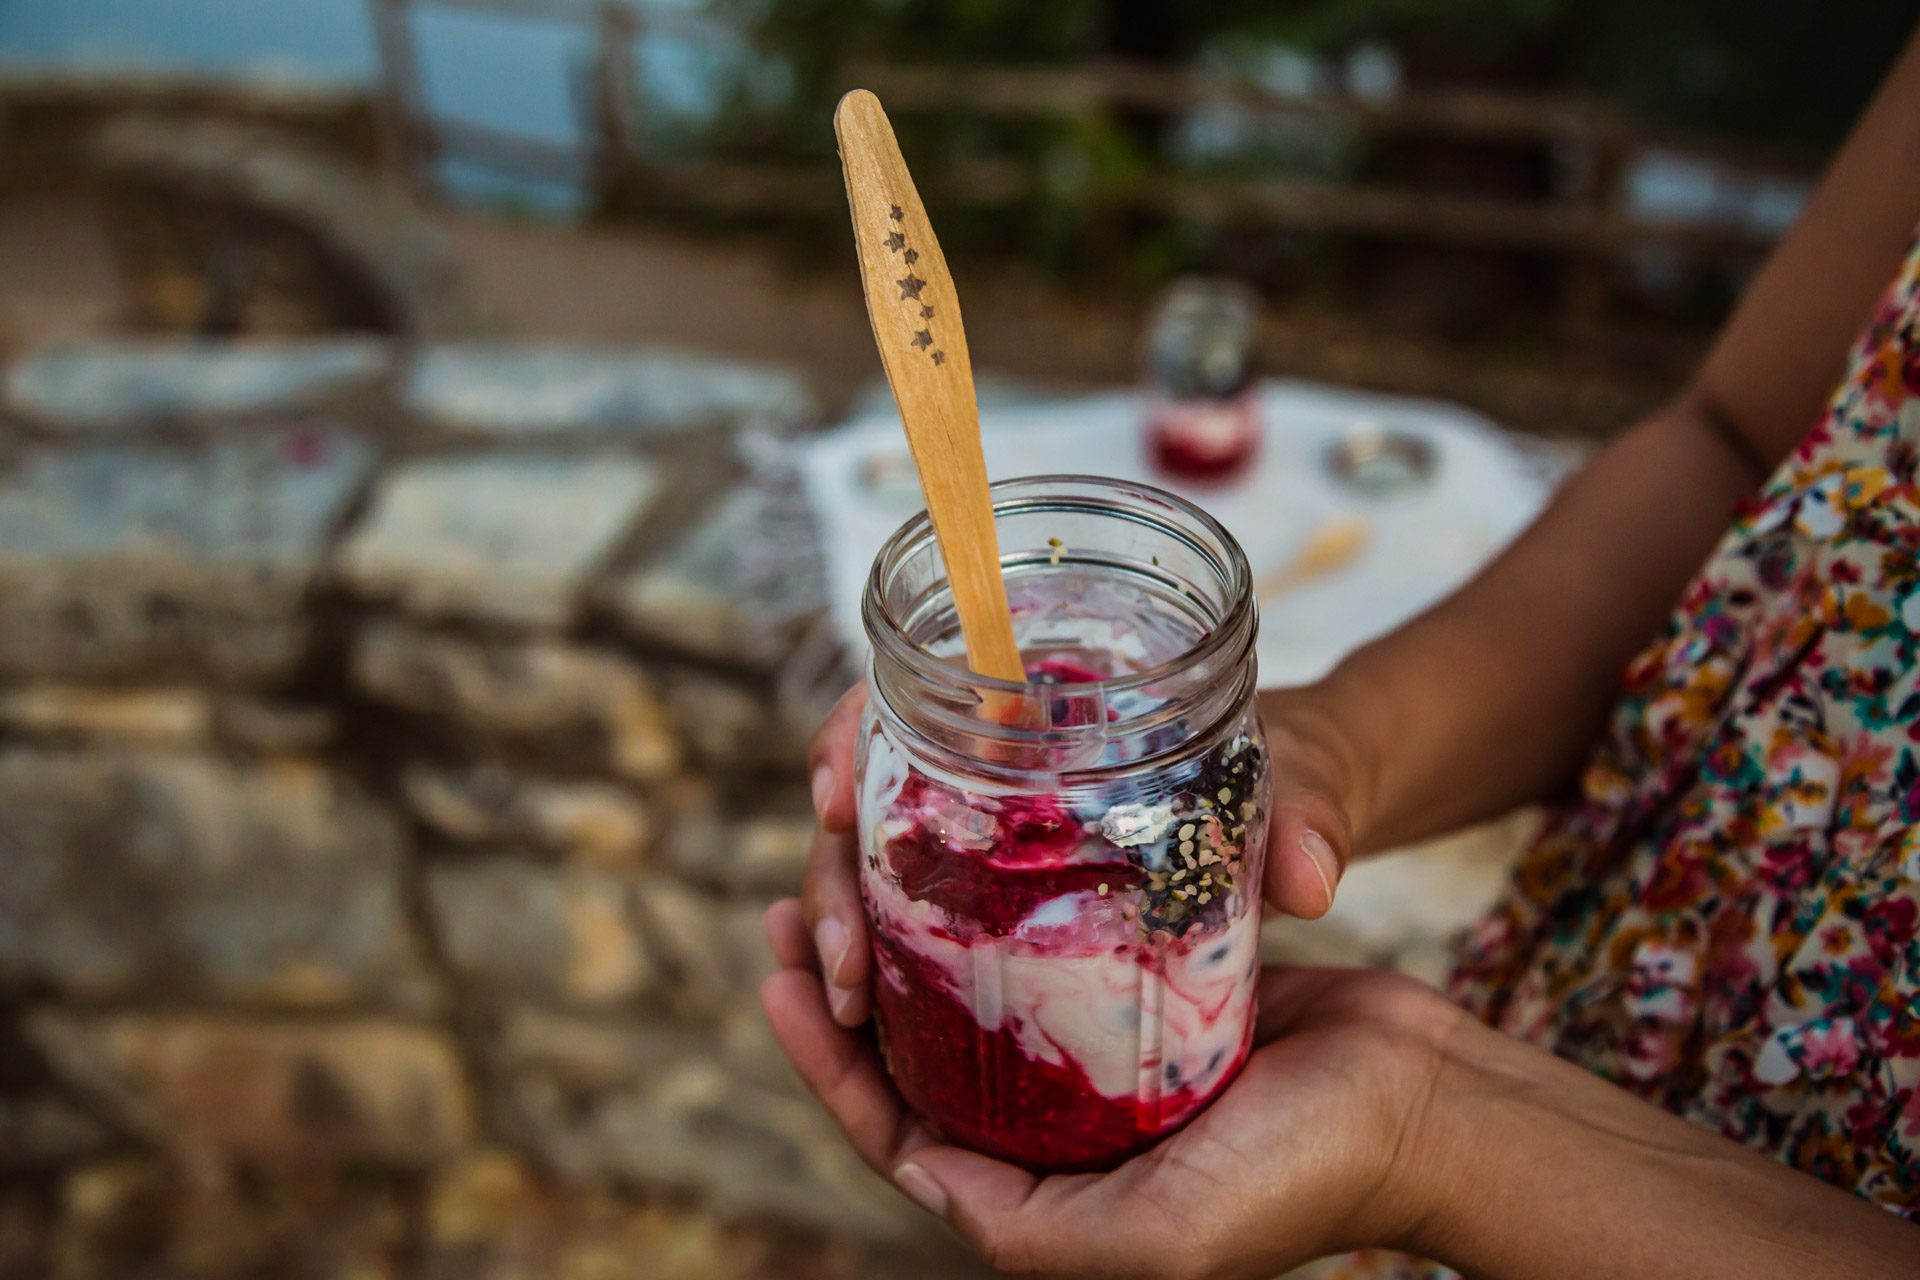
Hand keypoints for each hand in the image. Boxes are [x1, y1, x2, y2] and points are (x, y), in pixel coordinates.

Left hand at [760, 909, 1464, 1278]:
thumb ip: (1034, 1232)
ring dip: (905, 942)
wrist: (1425, 1104)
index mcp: (1047, 1199)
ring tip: (849, 869)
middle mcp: (1064, 1136)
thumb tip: (916, 1173)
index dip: (824, 1065)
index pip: (899, 1133)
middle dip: (845, 989)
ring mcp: (1103, 1065)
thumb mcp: (1165, 1238)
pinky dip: (990, 914)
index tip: (775, 978)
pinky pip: (1044, 954)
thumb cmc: (1305, 1177)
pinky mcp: (1146, 1000)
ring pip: (972, 1000)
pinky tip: (955, 859)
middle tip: (792, 906)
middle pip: (919, 1060)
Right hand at [798, 683, 1375, 1025]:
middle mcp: (1002, 763)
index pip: (906, 695)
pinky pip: (920, 930)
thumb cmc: (1305, 760)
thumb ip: (1310, 813)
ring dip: (842, 929)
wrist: (1319, 801)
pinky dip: (881, 964)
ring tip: (842, 998)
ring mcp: (998, 840)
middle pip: (868, 801)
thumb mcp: (1310, 772)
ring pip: (876, 874)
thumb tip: (1308, 882)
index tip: (834, 797)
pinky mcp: (1012, 907)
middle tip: (839, 953)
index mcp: (1048, 696)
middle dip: (832, 874)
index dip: (849, 739)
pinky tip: (862, 1016)